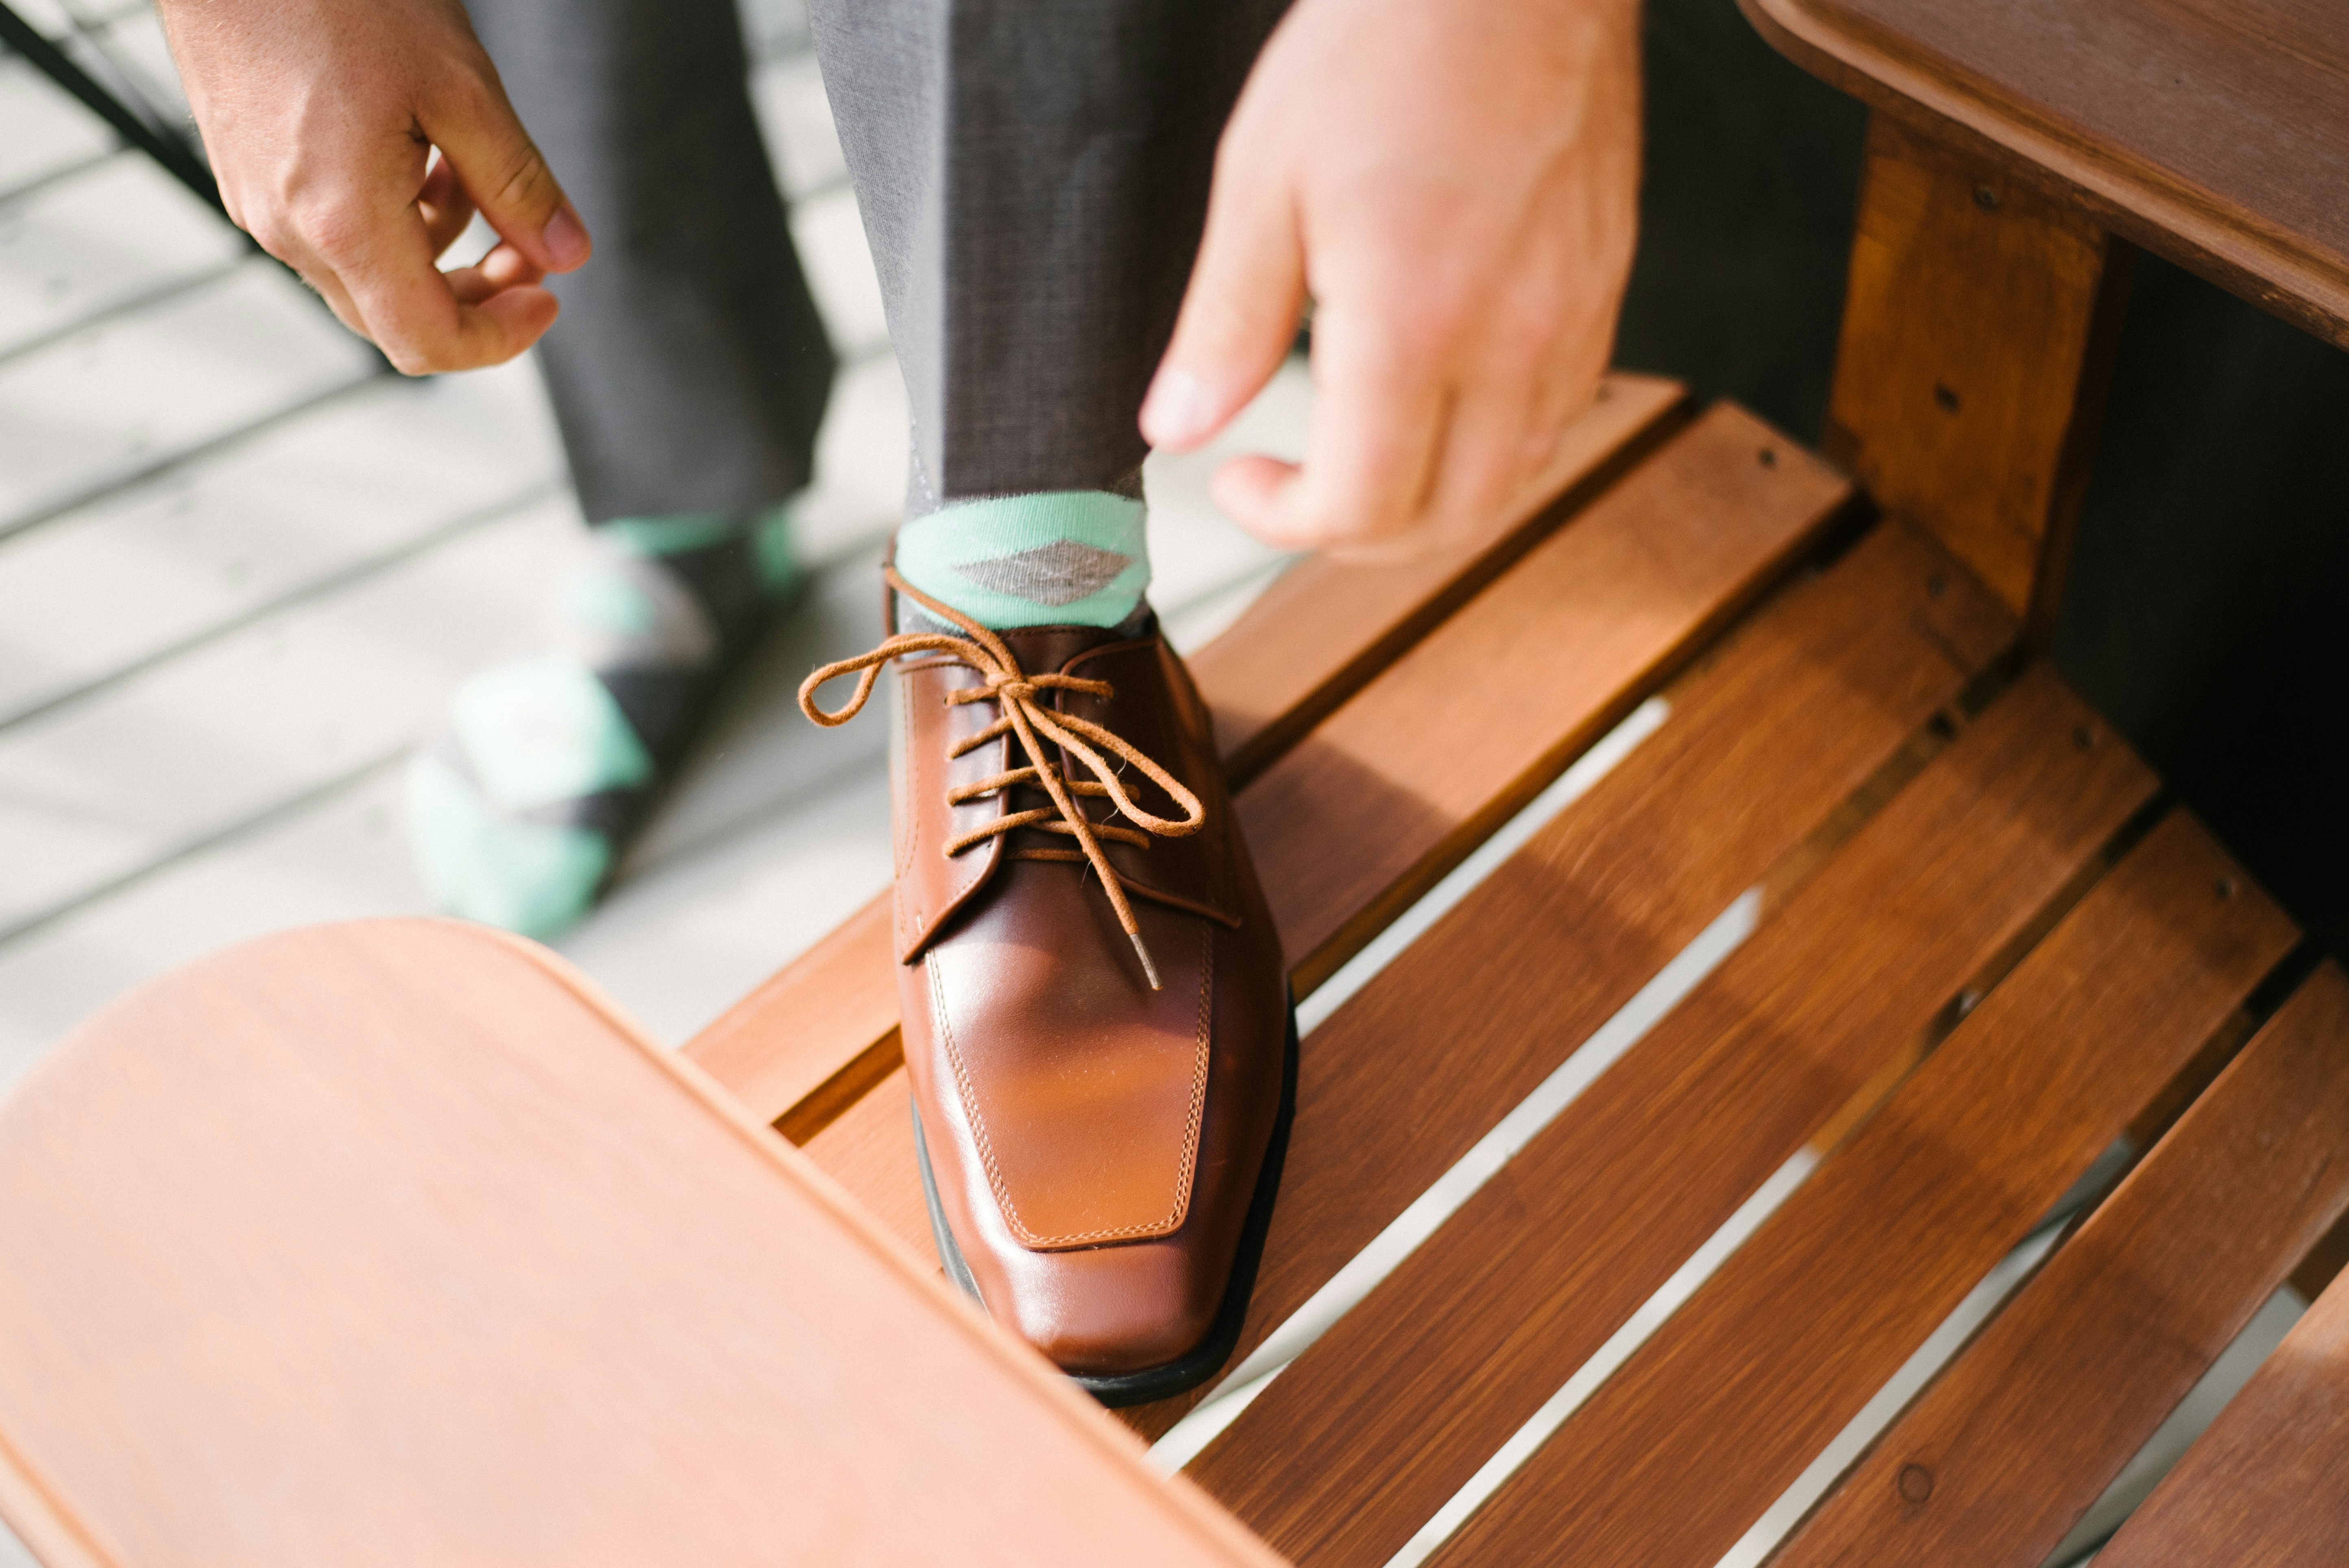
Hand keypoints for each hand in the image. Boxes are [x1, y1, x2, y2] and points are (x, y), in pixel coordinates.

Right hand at [158, 0, 588, 372]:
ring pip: (369, 274)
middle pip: (398, 321)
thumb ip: (518, 185)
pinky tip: (421, 157)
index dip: (501, 339)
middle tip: (531, 250)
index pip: (428, 343)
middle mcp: (289, 230)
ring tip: (476, 179)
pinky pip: (333, 229)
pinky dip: (394, 214)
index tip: (546, 300)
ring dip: (439, 248)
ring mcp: (260, 203)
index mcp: (342, 223)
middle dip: (478, 295)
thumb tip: (566, 252)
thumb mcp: (460, 88)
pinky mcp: (249, 172)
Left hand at [1140, 0, 1640, 559]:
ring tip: (1365, 455)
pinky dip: (1494, 442)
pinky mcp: (1606, 284)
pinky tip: (1442, 398)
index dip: (1285, 523)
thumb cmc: (1386, 46)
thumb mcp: (1263, 182)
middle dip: (1356, 535)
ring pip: (1512, 480)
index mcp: (1413, 325)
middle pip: (1447, 523)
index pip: (1360, 505)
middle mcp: (1510, 342)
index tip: (1241, 479)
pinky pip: (1559, 412)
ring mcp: (1571, 317)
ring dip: (1432, 500)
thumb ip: (1225, 325)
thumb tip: (1177, 425)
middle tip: (1297, 493)